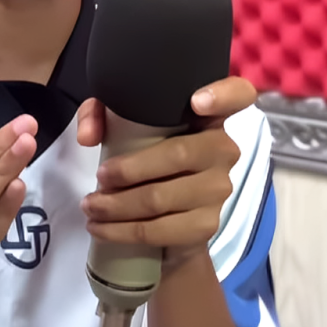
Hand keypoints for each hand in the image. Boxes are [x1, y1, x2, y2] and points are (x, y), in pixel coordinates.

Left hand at [77, 77, 255, 265]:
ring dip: (117, 206)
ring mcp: (219, 189)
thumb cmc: (146, 153)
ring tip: (90, 206)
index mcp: (210, 116)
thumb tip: (88, 136)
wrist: (168, 213)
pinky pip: (161, 230)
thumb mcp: (120, 123)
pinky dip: (124, 231)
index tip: (196, 102)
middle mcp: (223, 149)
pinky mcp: (207, 224)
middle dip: (127, 171)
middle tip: (97, 179)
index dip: (222, 94)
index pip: (238, 94)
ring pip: (162, 198)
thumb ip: (99, 115)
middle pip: (178, 154)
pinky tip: (101, 228)